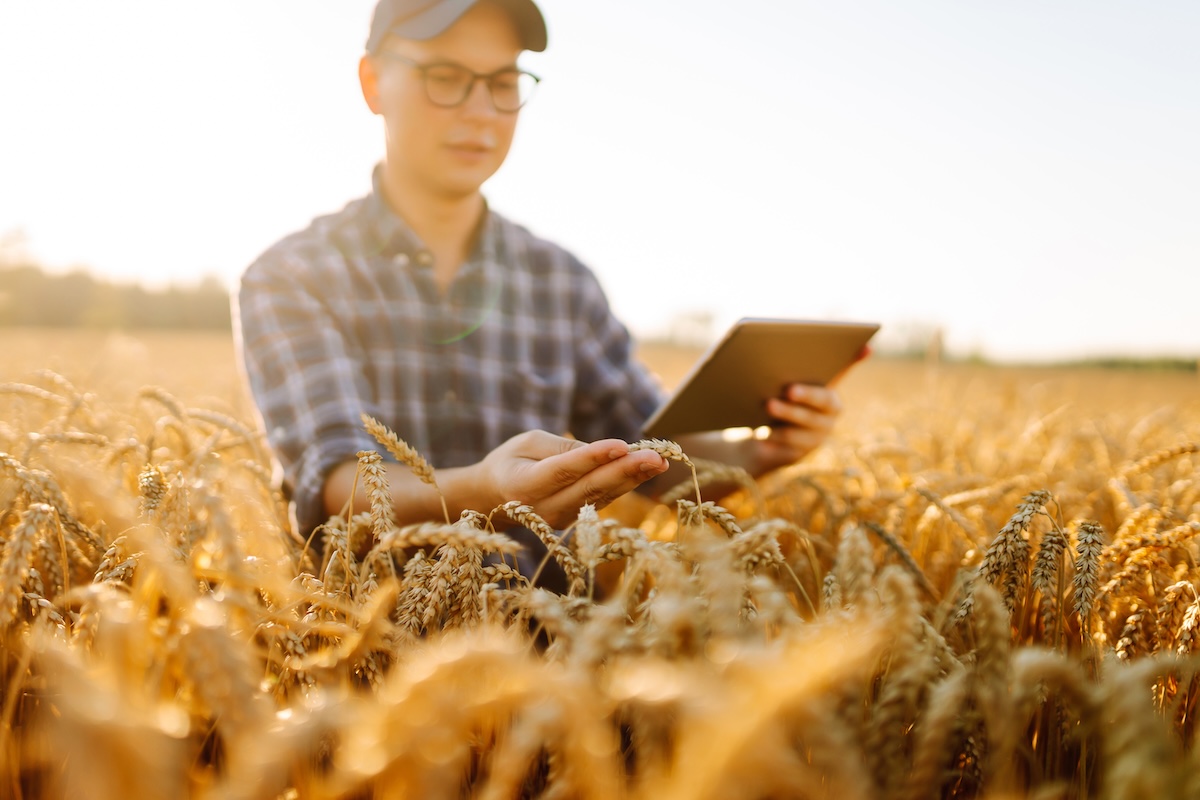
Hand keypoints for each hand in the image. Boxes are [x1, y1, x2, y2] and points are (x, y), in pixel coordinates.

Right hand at [479, 430, 668, 527]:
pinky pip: (603, 500)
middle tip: (655, 456)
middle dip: (625, 471)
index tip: (621, 445)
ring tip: (660, 462)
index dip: (593, 458)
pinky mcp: (575, 521)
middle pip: (589, 488)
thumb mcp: (527, 443)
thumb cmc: (511, 462)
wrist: (494, 499)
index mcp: (524, 486)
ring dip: (633, 479)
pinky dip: (626, 484)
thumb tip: (602, 451)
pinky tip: (647, 470)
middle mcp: (543, 509)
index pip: (564, 471)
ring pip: (601, 497)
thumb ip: (561, 447)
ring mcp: (560, 520)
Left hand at [756, 383, 842, 470]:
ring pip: (793, 435)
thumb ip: (788, 385)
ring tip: (759, 424)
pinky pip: (782, 449)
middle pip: (809, 418)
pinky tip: (759, 435)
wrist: (774, 425)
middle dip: (787, 411)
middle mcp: (826, 423)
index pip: (825, 399)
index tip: (790, 390)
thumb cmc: (784, 395)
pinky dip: (770, 440)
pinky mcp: (796, 454)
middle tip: (769, 404)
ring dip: (776, 428)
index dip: (808, 394)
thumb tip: (772, 379)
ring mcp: (813, 441)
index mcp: (830, 402)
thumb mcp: (788, 389)